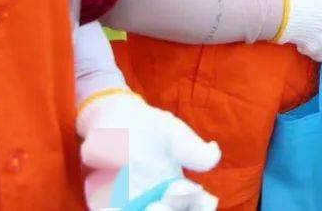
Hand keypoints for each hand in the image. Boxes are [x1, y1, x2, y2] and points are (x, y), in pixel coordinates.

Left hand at [78, 91, 220, 210]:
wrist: (115, 119)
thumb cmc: (150, 127)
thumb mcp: (174, 134)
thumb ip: (193, 148)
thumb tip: (214, 152)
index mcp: (180, 190)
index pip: (197, 207)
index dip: (199, 207)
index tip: (193, 194)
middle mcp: (159, 201)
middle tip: (156, 204)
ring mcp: (133, 205)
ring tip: (135, 209)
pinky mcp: (107, 205)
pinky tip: (110, 208)